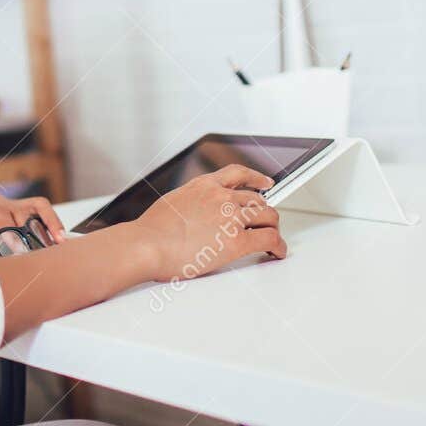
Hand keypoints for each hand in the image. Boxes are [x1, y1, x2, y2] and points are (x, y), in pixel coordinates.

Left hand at [0, 191, 67, 256]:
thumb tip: (4, 258)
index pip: (4, 217)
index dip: (14, 235)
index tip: (22, 252)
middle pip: (25, 210)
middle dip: (35, 232)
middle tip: (45, 252)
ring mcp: (6, 203)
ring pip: (37, 206)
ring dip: (49, 223)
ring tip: (60, 241)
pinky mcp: (12, 210)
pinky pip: (35, 211)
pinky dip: (47, 222)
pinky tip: (56, 237)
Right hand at [126, 164, 286, 281]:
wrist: (146, 245)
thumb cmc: (150, 232)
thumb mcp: (171, 203)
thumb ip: (189, 204)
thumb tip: (192, 215)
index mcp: (204, 186)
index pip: (238, 174)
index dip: (256, 178)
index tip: (266, 183)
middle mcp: (221, 197)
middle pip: (257, 199)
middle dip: (265, 211)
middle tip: (267, 222)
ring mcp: (231, 218)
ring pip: (268, 217)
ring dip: (273, 228)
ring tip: (273, 238)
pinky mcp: (236, 241)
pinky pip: (269, 239)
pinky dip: (278, 246)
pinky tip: (277, 252)